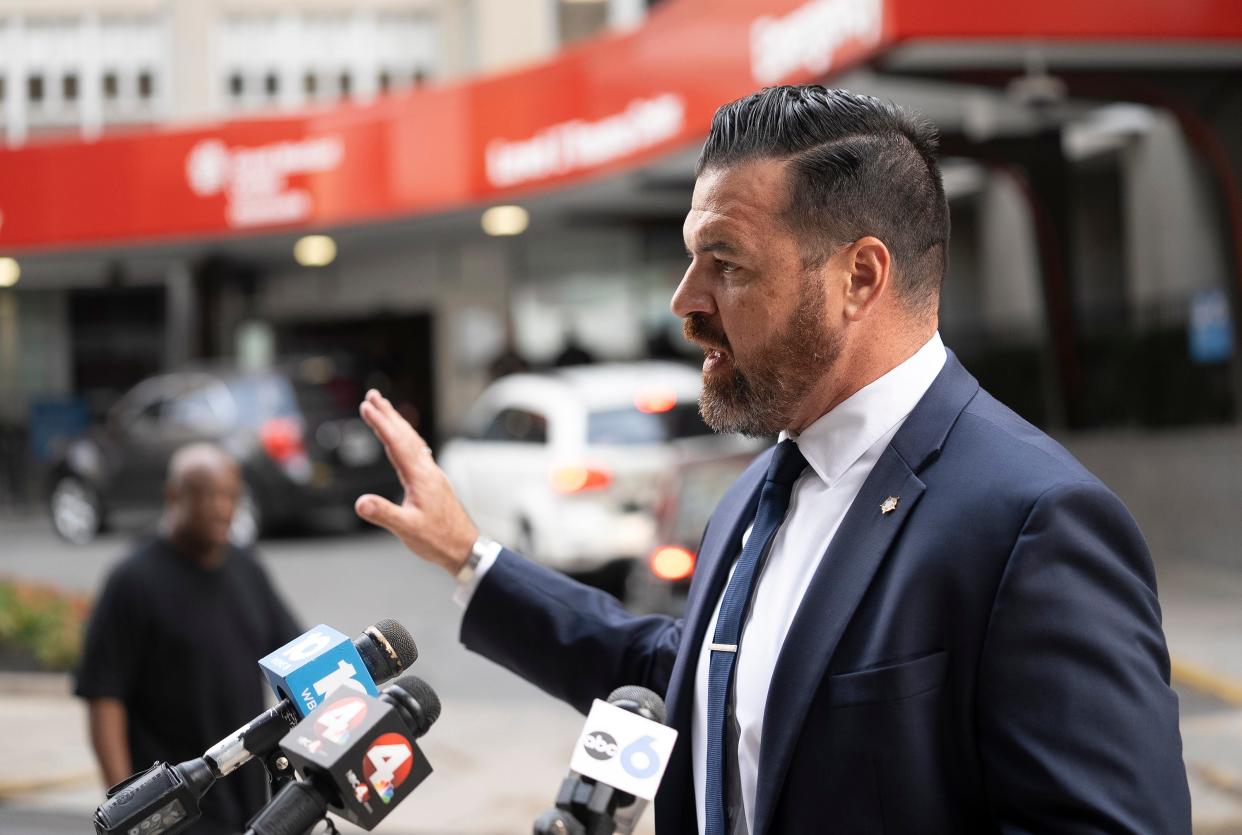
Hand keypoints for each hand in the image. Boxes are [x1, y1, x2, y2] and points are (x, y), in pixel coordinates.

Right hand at [355, 389, 478, 574]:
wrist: (465, 548)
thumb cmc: (438, 540)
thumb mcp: (407, 529)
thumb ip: (384, 514)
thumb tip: (360, 503)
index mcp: (420, 477)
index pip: (396, 443)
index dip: (380, 423)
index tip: (366, 406)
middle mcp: (428, 470)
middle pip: (406, 435)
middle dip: (388, 414)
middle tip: (373, 395)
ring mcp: (433, 475)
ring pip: (413, 441)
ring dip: (398, 423)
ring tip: (385, 409)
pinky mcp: (435, 482)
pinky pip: (418, 452)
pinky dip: (408, 438)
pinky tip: (406, 440)